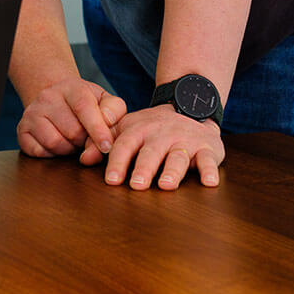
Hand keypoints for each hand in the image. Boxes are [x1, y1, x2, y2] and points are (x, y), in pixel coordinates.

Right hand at [16, 77, 126, 164]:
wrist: (57, 100)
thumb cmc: (86, 104)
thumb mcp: (103, 100)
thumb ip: (114, 109)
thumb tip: (107, 123)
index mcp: (71, 87)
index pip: (84, 108)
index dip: (97, 130)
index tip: (107, 147)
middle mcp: (47, 96)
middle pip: (72, 131)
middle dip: (85, 142)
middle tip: (87, 138)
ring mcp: (31, 112)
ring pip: (55, 143)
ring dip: (69, 149)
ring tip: (73, 141)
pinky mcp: (22, 129)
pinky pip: (38, 151)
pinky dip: (52, 154)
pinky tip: (58, 145)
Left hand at [105, 104, 223, 189]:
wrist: (190, 108)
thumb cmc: (152, 129)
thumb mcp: (127, 130)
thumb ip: (105, 143)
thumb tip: (83, 159)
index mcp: (139, 129)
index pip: (125, 145)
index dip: (117, 162)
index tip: (111, 180)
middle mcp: (162, 134)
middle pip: (151, 152)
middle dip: (143, 168)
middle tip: (136, 185)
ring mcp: (185, 141)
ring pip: (178, 156)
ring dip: (172, 171)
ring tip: (166, 185)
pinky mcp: (207, 148)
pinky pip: (208, 159)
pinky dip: (210, 170)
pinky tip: (209, 182)